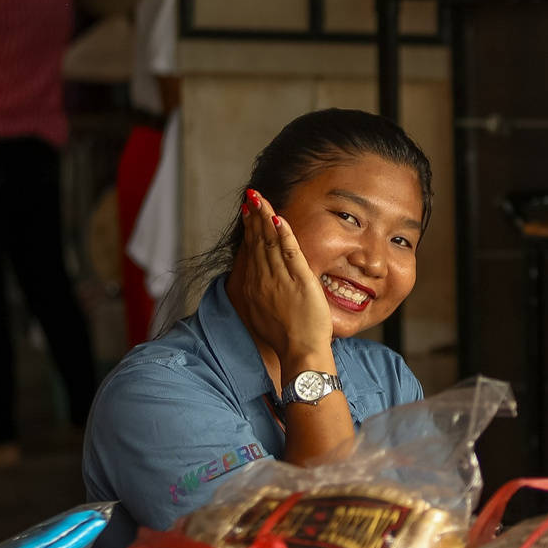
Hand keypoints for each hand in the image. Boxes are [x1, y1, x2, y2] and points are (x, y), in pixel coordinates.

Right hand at [235, 189, 334, 376]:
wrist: (299, 352)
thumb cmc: (286, 338)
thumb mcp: (263, 314)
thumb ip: (260, 294)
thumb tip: (258, 281)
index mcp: (255, 287)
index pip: (251, 251)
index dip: (249, 228)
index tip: (247, 211)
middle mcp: (263, 280)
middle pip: (257, 241)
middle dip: (253, 216)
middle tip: (250, 195)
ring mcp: (281, 279)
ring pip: (269, 242)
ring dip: (264, 217)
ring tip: (259, 198)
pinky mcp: (300, 281)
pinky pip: (290, 253)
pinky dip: (283, 234)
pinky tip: (278, 219)